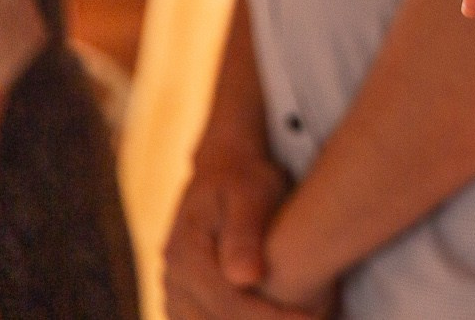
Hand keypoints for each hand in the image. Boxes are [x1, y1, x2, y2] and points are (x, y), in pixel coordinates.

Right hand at [165, 132, 314, 319]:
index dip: (270, 318)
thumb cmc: (245, 178)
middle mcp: (173, 277)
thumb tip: (244, 278)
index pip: (227, 303)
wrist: (225, 169)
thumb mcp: (250, 195)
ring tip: (301, 319)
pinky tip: (272, 318)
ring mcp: (174, 290)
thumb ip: (244, 234)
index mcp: (186, 254)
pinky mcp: (184, 297)